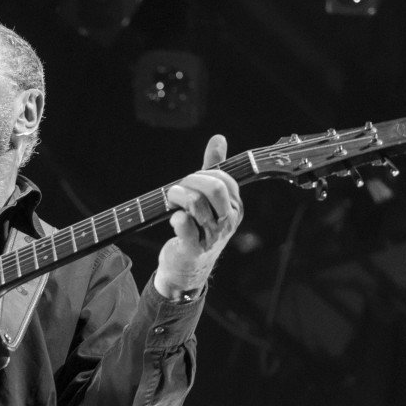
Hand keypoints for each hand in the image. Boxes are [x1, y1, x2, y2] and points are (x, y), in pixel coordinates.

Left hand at [153, 134, 242, 298]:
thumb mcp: (208, 197)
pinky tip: (174, 220)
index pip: (224, 179)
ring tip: (171, 202)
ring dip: (176, 196)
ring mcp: (212, 236)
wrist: (186, 267)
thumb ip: (214, 167)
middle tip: (178, 189)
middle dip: (191, 182)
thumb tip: (219, 138)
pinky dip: (175, 219)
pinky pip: (184, 225)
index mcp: (234, 207)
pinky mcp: (194, 248)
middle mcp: (228, 222)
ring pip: (195, 203)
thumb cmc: (197, 228)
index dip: (203, 174)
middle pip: (214, 188)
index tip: (190, 181)